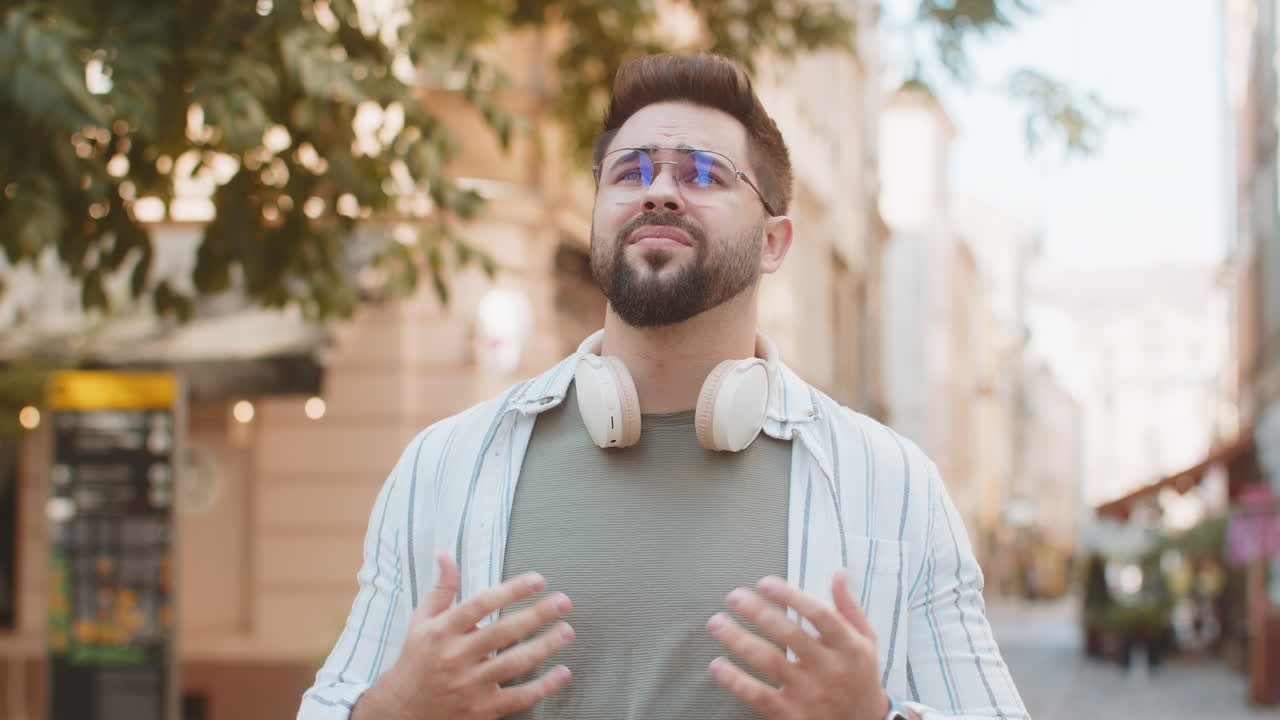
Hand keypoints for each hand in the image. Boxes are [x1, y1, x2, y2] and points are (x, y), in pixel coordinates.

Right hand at [354, 552, 574, 719]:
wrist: (402, 710)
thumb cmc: (416, 661)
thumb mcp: (422, 621)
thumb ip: (441, 588)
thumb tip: (445, 554)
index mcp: (442, 632)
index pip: (480, 604)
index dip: (511, 590)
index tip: (537, 580)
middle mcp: (456, 657)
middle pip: (502, 632)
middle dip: (536, 615)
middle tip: (562, 602)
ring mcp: (469, 685)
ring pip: (512, 663)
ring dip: (544, 647)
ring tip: (566, 631)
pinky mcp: (482, 709)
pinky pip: (518, 698)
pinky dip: (543, 687)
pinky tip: (562, 673)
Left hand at [705, 568, 890, 719]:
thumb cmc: (860, 679)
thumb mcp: (866, 642)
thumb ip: (848, 608)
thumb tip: (837, 573)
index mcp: (848, 647)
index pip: (819, 614)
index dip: (790, 596)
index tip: (765, 583)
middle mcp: (829, 669)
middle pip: (789, 635)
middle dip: (758, 612)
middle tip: (734, 597)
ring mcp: (809, 694)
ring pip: (769, 662)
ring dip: (739, 640)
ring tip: (717, 623)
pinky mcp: (792, 715)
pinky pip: (759, 696)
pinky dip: (735, 680)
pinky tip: (718, 666)